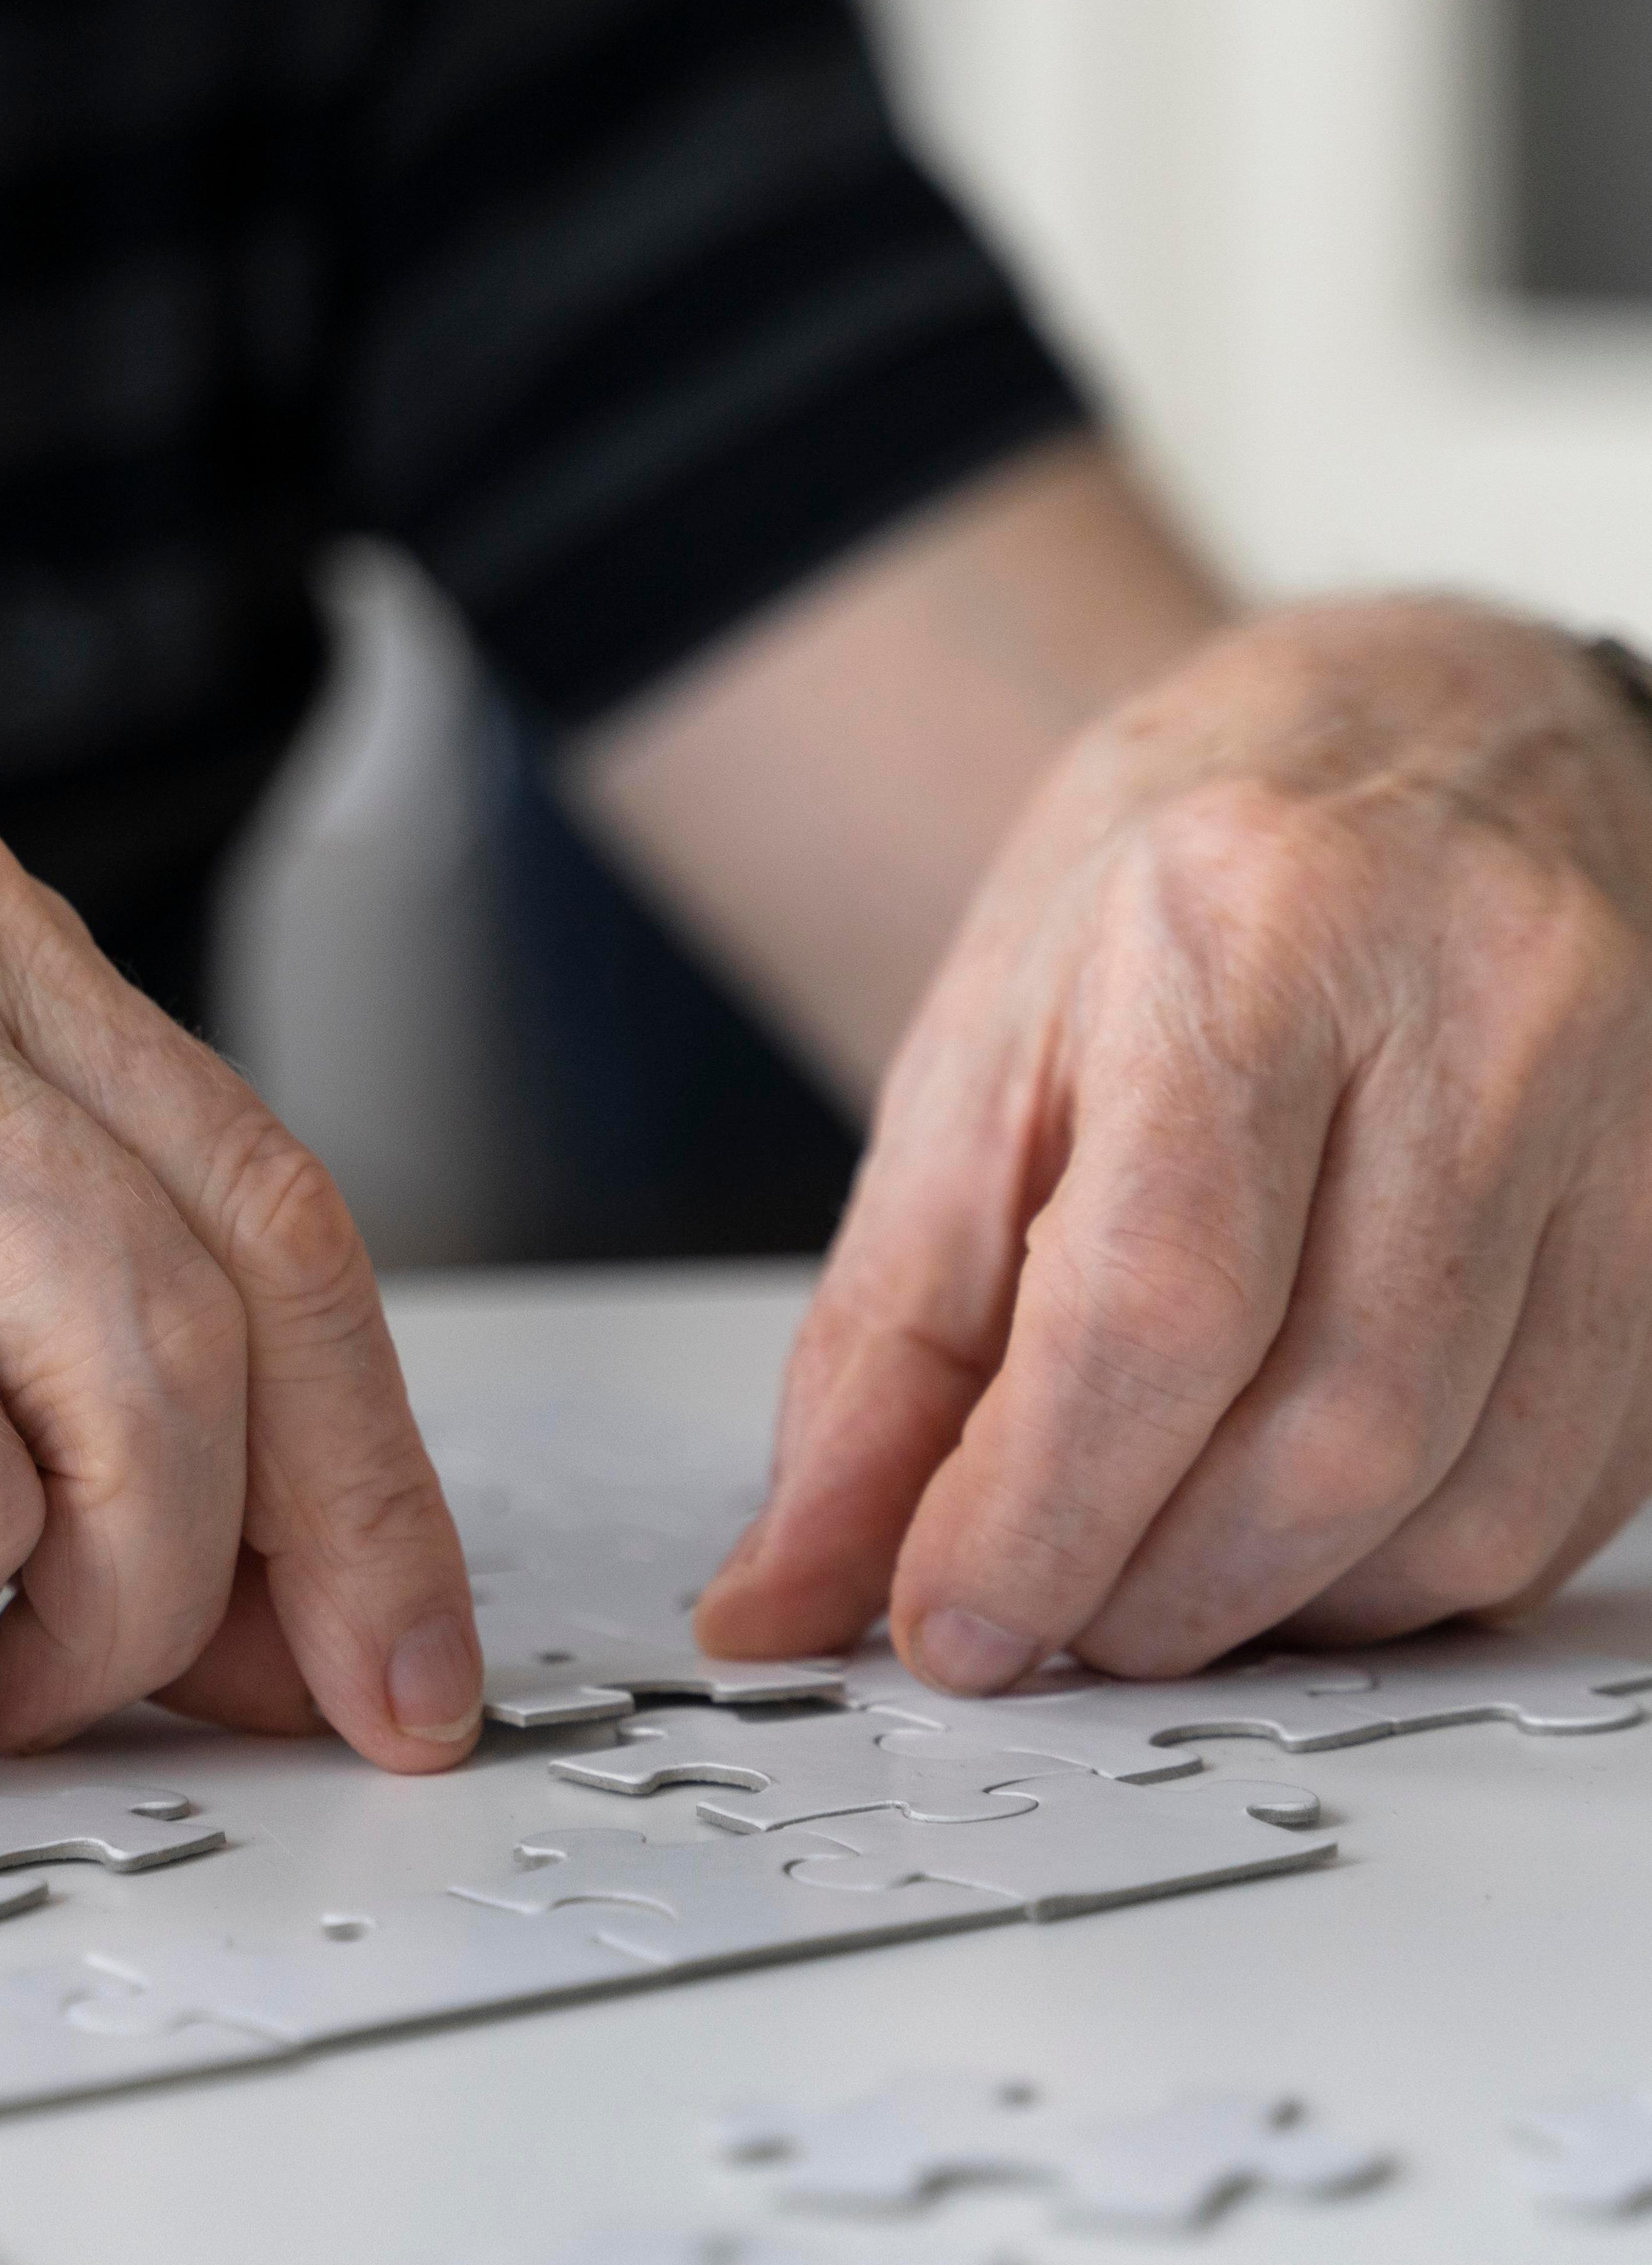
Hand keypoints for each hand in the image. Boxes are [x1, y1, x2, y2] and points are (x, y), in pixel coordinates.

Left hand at [693, 600, 1651, 1691]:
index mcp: (1254, 929)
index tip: (949, 1624)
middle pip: (1328, 1425)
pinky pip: (1574, 1488)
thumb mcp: (978, 1052)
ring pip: (1469, 1492)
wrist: (1422, 734)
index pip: (1158, 1307)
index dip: (1040, 1513)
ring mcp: (1627, 1114)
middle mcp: (1476, 1005)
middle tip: (1041, 1620)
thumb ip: (882, 1335)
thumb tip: (791, 1583)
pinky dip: (1416, 1569)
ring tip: (1154, 1584)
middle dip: (1157, 1588)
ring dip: (1286, 1605)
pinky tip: (1302, 1537)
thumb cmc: (1191, 873)